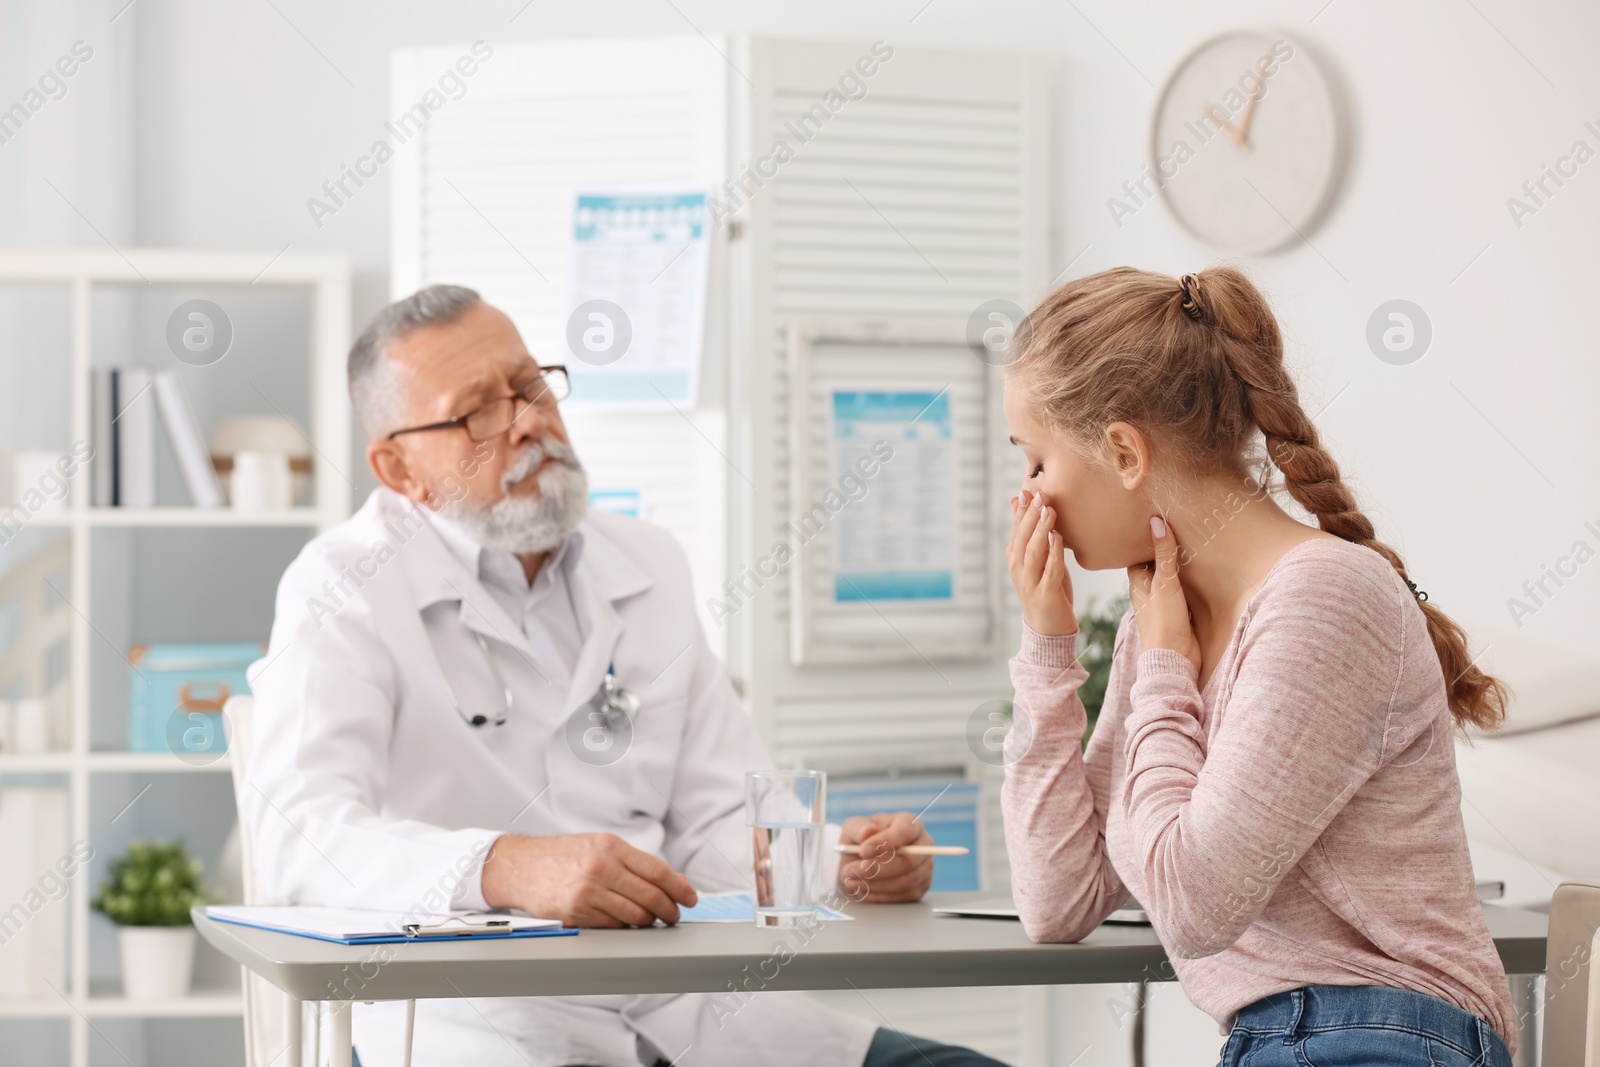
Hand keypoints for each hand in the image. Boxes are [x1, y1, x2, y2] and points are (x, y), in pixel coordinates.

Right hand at [480, 832, 697, 926]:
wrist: (521, 866)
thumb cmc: (562, 855)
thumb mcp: (599, 845)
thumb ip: (631, 861)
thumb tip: (669, 881)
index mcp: (611, 847)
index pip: (658, 871)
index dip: (680, 888)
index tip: (690, 898)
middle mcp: (601, 868)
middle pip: (651, 897)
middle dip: (669, 910)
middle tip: (674, 916)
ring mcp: (588, 893)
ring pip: (634, 916)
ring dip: (649, 922)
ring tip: (653, 921)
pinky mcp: (576, 914)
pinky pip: (613, 927)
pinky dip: (625, 928)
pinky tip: (627, 924)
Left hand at [838, 812, 934, 902]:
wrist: (860, 861)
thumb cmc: (861, 840)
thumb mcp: (854, 828)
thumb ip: (859, 828)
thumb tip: (868, 832)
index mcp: (910, 823)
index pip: (906, 831)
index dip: (885, 842)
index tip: (863, 851)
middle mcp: (923, 845)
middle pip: (908, 861)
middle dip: (877, 869)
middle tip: (852, 870)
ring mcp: (924, 868)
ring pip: (904, 882)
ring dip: (875, 884)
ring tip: (852, 880)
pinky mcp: (919, 889)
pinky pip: (901, 897)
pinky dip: (878, 895)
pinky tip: (862, 888)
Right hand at [1007, 490, 1076, 635]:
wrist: (1048, 630)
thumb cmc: (1045, 589)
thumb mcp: (1037, 560)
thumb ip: (1029, 534)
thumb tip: (1019, 501)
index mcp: (1014, 559)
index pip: (1016, 530)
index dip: (1021, 511)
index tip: (1028, 491)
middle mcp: (1018, 569)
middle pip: (1022, 538)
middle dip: (1031, 515)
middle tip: (1040, 495)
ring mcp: (1030, 582)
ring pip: (1033, 552)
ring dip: (1041, 529)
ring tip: (1049, 511)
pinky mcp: (1046, 594)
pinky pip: (1050, 570)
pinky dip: (1053, 552)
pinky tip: (1058, 537)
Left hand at [1126, 516, 1201, 672]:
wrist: (1176, 659)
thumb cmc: (1163, 622)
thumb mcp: (1165, 582)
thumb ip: (1163, 554)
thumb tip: (1156, 521)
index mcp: (1138, 584)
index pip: (1136, 557)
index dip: (1142, 542)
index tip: (1151, 523)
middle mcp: (1149, 593)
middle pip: (1154, 567)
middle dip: (1162, 552)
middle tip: (1175, 529)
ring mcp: (1164, 604)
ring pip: (1171, 580)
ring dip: (1178, 567)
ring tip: (1191, 543)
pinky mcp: (1180, 614)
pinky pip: (1185, 592)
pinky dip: (1190, 582)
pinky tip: (1201, 572)